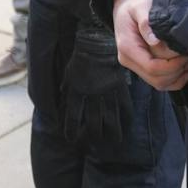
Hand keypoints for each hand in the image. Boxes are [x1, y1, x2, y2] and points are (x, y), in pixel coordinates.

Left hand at [62, 15, 131, 146]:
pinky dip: (126, 119)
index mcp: (77, 92)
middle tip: (94, 144)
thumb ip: (66, 92)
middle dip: (93, 137)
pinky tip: (126, 127)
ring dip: (112, 133)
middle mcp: (92, 96)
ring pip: (111, 119)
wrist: (97, 43)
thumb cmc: (80, 59)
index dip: (71, 131)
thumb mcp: (68, 75)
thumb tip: (60, 107)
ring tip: (114, 142)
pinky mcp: (120, 88)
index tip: (71, 139)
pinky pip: (124, 107)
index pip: (73, 117)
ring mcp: (108, 93)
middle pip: (94, 123)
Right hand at [111, 0, 187, 90]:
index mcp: (127, 47)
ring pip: (159, 83)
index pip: (152, 67)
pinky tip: (184, 68)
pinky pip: (160, 82)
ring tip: (187, 59)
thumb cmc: (134, 4)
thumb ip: (146, 22)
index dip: (172, 65)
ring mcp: (135, 66)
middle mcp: (129, 60)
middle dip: (177, 70)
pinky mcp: (142, 68)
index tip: (185, 53)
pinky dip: (174, 80)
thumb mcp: (140, 7)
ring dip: (177, 76)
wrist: (126, 6)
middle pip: (157, 79)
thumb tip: (155, 41)